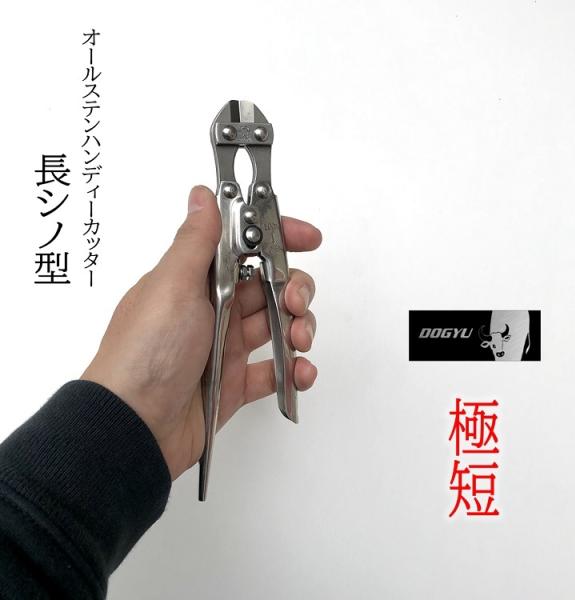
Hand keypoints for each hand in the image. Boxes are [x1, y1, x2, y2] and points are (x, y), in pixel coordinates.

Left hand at [81, 186, 320, 478]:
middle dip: (295, 289)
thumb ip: (195, 241)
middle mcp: (214, 309)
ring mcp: (226, 347)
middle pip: (271, 287)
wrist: (134, 426)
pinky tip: (299, 373)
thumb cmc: (146, 353)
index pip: (246, 248)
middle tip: (294, 303)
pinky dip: (294, 372)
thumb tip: (202, 196)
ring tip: (299, 342)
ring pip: (279, 326)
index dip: (279, 239)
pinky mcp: (235, 384)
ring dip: (299, 329)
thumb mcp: (171, 287)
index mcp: (198, 281)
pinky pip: (275, 372)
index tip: (308, 238)